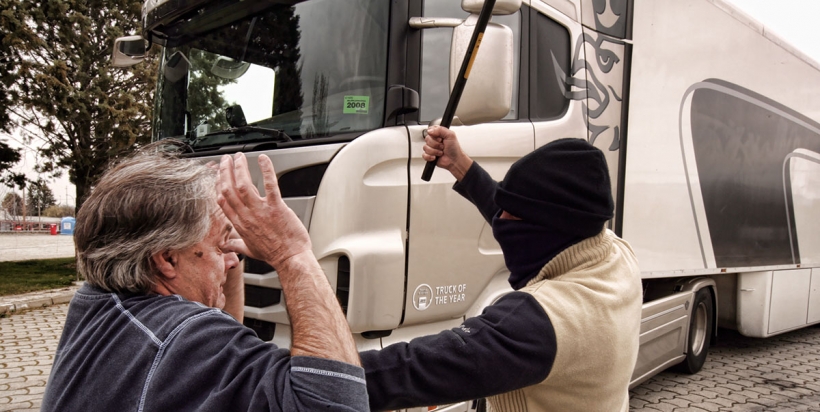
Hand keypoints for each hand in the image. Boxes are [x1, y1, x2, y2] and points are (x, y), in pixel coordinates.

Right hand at [217, 153, 310, 268]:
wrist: (290, 259)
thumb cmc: (273, 254)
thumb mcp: (249, 250)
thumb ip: (235, 245)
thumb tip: (224, 246)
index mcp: (240, 224)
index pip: (222, 201)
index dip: (218, 185)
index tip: (218, 175)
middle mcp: (247, 216)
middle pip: (229, 189)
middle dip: (226, 171)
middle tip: (226, 160)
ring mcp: (261, 211)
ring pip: (244, 185)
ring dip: (240, 168)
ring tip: (239, 157)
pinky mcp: (276, 207)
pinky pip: (269, 185)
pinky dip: (266, 170)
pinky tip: (263, 159)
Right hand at [423, 125, 472, 180]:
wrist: (454, 160)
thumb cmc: (454, 149)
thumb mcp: (450, 135)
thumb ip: (440, 129)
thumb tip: (430, 130)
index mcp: (438, 134)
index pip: (430, 130)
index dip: (434, 134)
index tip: (440, 138)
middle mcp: (434, 140)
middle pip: (427, 139)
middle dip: (436, 144)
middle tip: (442, 146)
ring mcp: (431, 148)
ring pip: (425, 147)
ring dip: (435, 151)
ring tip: (441, 152)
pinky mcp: (429, 155)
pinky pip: (424, 155)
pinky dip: (430, 157)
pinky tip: (435, 157)